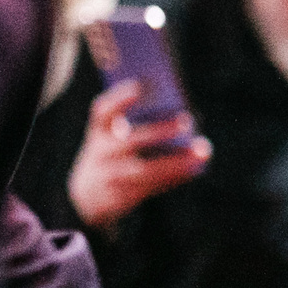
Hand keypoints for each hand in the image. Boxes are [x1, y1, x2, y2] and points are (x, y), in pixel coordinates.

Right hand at [69, 80, 208, 227]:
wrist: (85, 200)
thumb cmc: (109, 159)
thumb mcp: (109, 141)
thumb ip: (133, 126)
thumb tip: (182, 117)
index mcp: (98, 133)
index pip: (103, 112)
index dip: (119, 99)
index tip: (138, 86)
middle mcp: (102, 154)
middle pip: (131, 140)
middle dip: (160, 130)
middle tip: (187, 120)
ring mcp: (112, 177)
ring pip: (146, 170)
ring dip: (176, 161)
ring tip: (202, 150)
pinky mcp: (123, 197)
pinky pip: (153, 186)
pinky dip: (176, 176)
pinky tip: (195, 168)